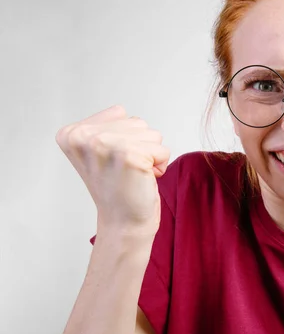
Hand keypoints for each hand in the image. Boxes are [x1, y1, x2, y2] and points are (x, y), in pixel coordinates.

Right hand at [55, 105, 169, 232]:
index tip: (112, 162)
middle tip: (125, 171)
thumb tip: (120, 110)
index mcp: (71, 133)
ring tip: (134, 174)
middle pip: (137, 122)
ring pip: (152, 134)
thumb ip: (105, 127)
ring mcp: (106, 145)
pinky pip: (162, 150)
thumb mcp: (98, 152)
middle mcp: (84, 137)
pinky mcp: (130, 156)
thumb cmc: (117, 189)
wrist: (123, 223)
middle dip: (140, 146)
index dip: (125, 139)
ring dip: (150, 156)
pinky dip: (160, 166)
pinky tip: (143, 179)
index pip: (119, 113)